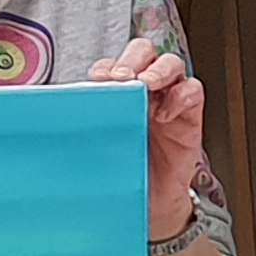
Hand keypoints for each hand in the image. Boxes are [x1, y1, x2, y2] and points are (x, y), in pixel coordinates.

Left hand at [89, 37, 205, 243]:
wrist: (151, 203)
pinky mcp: (190, 115)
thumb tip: (63, 117)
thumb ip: (91, 125)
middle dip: (132, 59)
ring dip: (158, 70)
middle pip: (143, 52)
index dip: (107, 66)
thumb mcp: (101, 146)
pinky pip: (192, 90)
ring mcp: (169, 99)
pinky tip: (165, 114)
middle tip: (123, 77)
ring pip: (171, 63)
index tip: (97, 80)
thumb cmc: (125, 173)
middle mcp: (146, 90)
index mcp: (120, 93)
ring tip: (146, 84)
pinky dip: (180, 96)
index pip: (114, 63)